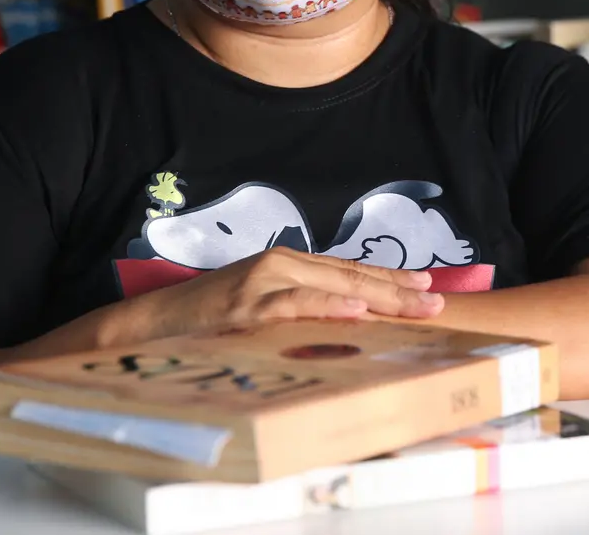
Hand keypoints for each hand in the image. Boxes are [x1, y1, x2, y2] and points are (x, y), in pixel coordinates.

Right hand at [104, 248, 444, 343]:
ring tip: (415, 306)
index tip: (425, 285)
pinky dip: (329, 306)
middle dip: (397, 288)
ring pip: (332, 286)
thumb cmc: (205, 321)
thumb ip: (294, 307)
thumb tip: (339, 324)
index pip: (346, 270)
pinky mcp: (247, 307)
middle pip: (349, 275)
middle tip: (437, 300)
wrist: (151, 324)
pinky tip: (359, 311)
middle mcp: (278, 266)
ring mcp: (262, 284)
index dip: (388, 278)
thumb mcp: (257, 308)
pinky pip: (296, 304)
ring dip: (378, 296)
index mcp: (283, 265)